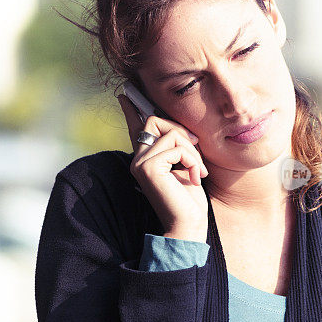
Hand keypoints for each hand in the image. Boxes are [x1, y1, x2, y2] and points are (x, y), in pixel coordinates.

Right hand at [118, 94, 208, 241]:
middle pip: (155, 120)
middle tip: (195, 155)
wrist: (188, 226)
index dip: (132, 110)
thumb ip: (178, 148)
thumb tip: (178, 129)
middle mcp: (137, 159)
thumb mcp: (185, 167)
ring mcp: (139, 163)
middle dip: (182, 132)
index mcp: (145, 159)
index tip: (125, 94)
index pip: (136, 127)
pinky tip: (194, 178)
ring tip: (197, 172)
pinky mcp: (148, 168)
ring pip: (171, 133)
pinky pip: (177, 147)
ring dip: (192, 151)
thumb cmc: (189, 201)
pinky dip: (192, 160)